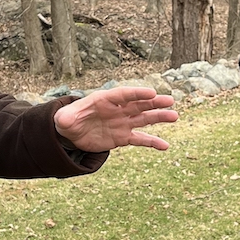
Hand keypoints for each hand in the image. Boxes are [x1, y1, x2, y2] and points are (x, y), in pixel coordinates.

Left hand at [54, 86, 177, 151]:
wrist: (72, 133)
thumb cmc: (69, 120)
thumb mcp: (65, 118)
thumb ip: (67, 117)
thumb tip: (66, 120)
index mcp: (105, 100)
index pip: (123, 95)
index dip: (137, 93)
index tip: (151, 93)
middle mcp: (117, 110)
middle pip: (138, 104)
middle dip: (154, 102)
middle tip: (170, 101)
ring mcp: (122, 123)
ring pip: (144, 119)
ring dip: (159, 117)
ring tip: (174, 116)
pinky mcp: (123, 137)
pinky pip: (140, 139)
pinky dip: (152, 142)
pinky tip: (165, 146)